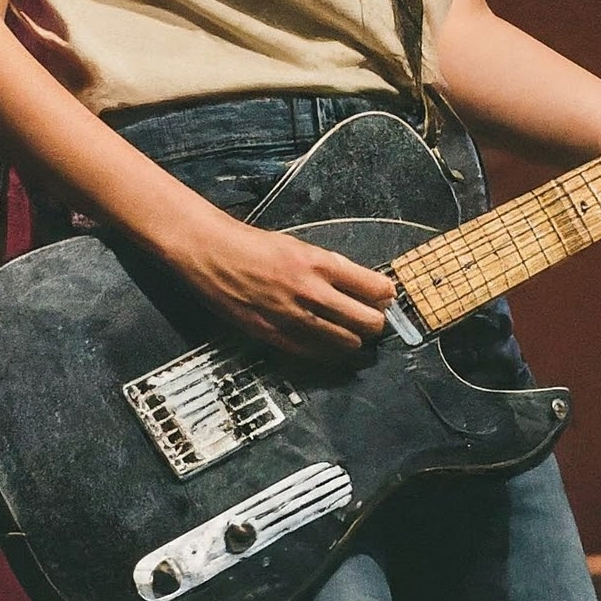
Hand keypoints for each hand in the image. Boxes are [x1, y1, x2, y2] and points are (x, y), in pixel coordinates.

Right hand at [171, 213, 396, 358]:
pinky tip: (335, 349)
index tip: (386, 297)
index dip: (386, 295)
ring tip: (356, 336)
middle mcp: (312, 292)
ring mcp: (294, 317)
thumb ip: (331, 268)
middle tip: (375, 320)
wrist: (214, 255)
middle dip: (377, 322)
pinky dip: (331, 354)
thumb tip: (361, 287)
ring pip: (346, 342)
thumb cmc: (255, 246)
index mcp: (321, 263)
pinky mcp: (276, 336)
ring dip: (356, 340)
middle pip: (366, 320)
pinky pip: (316, 354)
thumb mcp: (302, 247)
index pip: (373, 287)